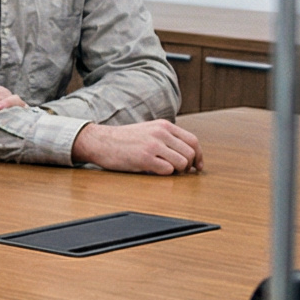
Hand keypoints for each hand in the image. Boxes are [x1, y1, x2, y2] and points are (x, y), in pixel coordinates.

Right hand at [73, 118, 202, 173]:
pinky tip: (155, 171)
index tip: (197, 166)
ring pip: (182, 163)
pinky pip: (168, 170)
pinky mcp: (145, 158)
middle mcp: (161, 133)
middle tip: (182, 172)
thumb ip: (166, 137)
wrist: (100, 141)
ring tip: (167, 171)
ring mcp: (153, 145)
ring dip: (178, 171)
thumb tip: (186, 154)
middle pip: (191, 153)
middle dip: (190, 166)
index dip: (199, 155)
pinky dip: (165, 174)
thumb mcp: (148, 130)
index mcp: (163, 125)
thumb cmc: (123, 139)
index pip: (192, 140)